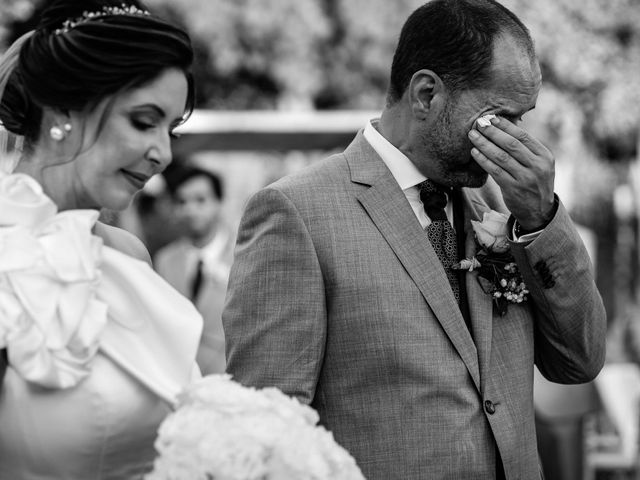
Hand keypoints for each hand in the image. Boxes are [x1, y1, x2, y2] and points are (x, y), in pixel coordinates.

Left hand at [468, 116, 554, 230]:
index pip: (523, 136)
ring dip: (484, 144)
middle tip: (479, 123)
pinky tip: (475, 152)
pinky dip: (483, 160)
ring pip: (501, 157)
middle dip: (493, 132)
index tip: (492, 118)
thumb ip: (526, 150)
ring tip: (473, 135)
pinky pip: (494, 171)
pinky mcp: (513, 189)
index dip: (506, 126)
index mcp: (544, 156)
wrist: (539, 212)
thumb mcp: (539, 165)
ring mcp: (525, 178)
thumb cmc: (535, 183)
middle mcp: (537, 166)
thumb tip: (504, 127)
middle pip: (511, 144)